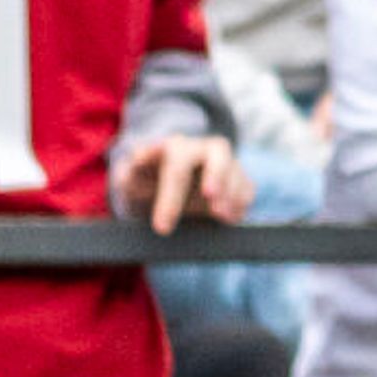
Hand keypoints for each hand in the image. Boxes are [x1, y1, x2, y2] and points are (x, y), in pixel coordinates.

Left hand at [114, 134, 250, 234]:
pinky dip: (240, 202)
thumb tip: (138, 157)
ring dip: (231, 192)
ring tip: (220, 216)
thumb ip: (130, 170)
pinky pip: (246, 188)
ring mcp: (223, 164)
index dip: (171, 197)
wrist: (159, 187)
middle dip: (216, 174)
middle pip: (218, 152)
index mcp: (175, 148)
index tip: (162, 227)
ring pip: (235, 170)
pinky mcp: (237, 180)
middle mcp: (203, 151)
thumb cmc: (143, 182)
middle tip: (210, 197)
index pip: (176, 167)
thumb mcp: (130, 178)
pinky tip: (228, 219)